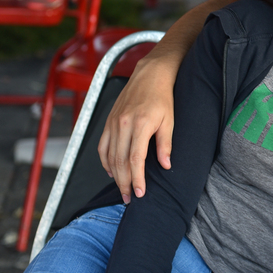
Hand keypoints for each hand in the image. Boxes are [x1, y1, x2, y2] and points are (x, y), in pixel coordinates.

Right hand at [98, 55, 176, 201]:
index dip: (137, 179)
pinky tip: (111, 171)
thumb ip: (166, 144)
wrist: (149, 75)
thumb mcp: (170, 120)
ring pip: (109, 156)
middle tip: (129, 198)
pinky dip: (105, 161)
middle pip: (119, 162)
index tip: (140, 193)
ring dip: (114, 176)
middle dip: (124, 183)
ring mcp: (113, 123)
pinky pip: (102, 146)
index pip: (135, 160)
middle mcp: (123, 124)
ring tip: (122, 189)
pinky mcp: (109, 121)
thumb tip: (166, 166)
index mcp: (140, 125)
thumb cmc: (162, 97)